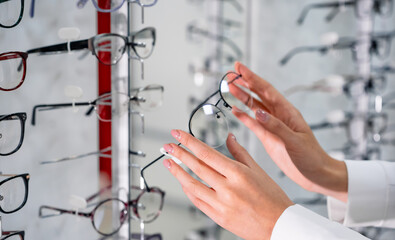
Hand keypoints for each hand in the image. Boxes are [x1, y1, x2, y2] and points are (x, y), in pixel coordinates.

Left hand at [163, 130, 292, 239]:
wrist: (280, 226)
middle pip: (196, 167)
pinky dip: (188, 191)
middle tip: (167, 146)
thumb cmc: (273, 199)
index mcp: (238, 174)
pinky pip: (198, 202)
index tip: (178, 134)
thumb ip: (240, 153)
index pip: (207, 153)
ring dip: (178, 173)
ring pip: (192, 185)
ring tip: (169, 162)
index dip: (189, 142)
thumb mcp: (258, 170)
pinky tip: (183, 183)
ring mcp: (221, 204)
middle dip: (179, 154)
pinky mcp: (218, 217)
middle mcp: (228, 188)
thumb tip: (229, 137)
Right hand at [232, 62, 347, 201]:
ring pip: (254, 107)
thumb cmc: (310, 157)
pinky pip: (253, 123)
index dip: (252, 78)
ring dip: (242, 97)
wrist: (315, 174)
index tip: (239, 67)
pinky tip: (234, 110)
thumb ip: (276, 126)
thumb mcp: (294, 141)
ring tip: (229, 87)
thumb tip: (257, 112)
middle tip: (230, 74)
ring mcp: (272, 126)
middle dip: (244, 83)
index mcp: (287, 112)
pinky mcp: (267, 137)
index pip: (266, 90)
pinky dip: (243, 116)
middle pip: (258, 94)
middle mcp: (278, 115)